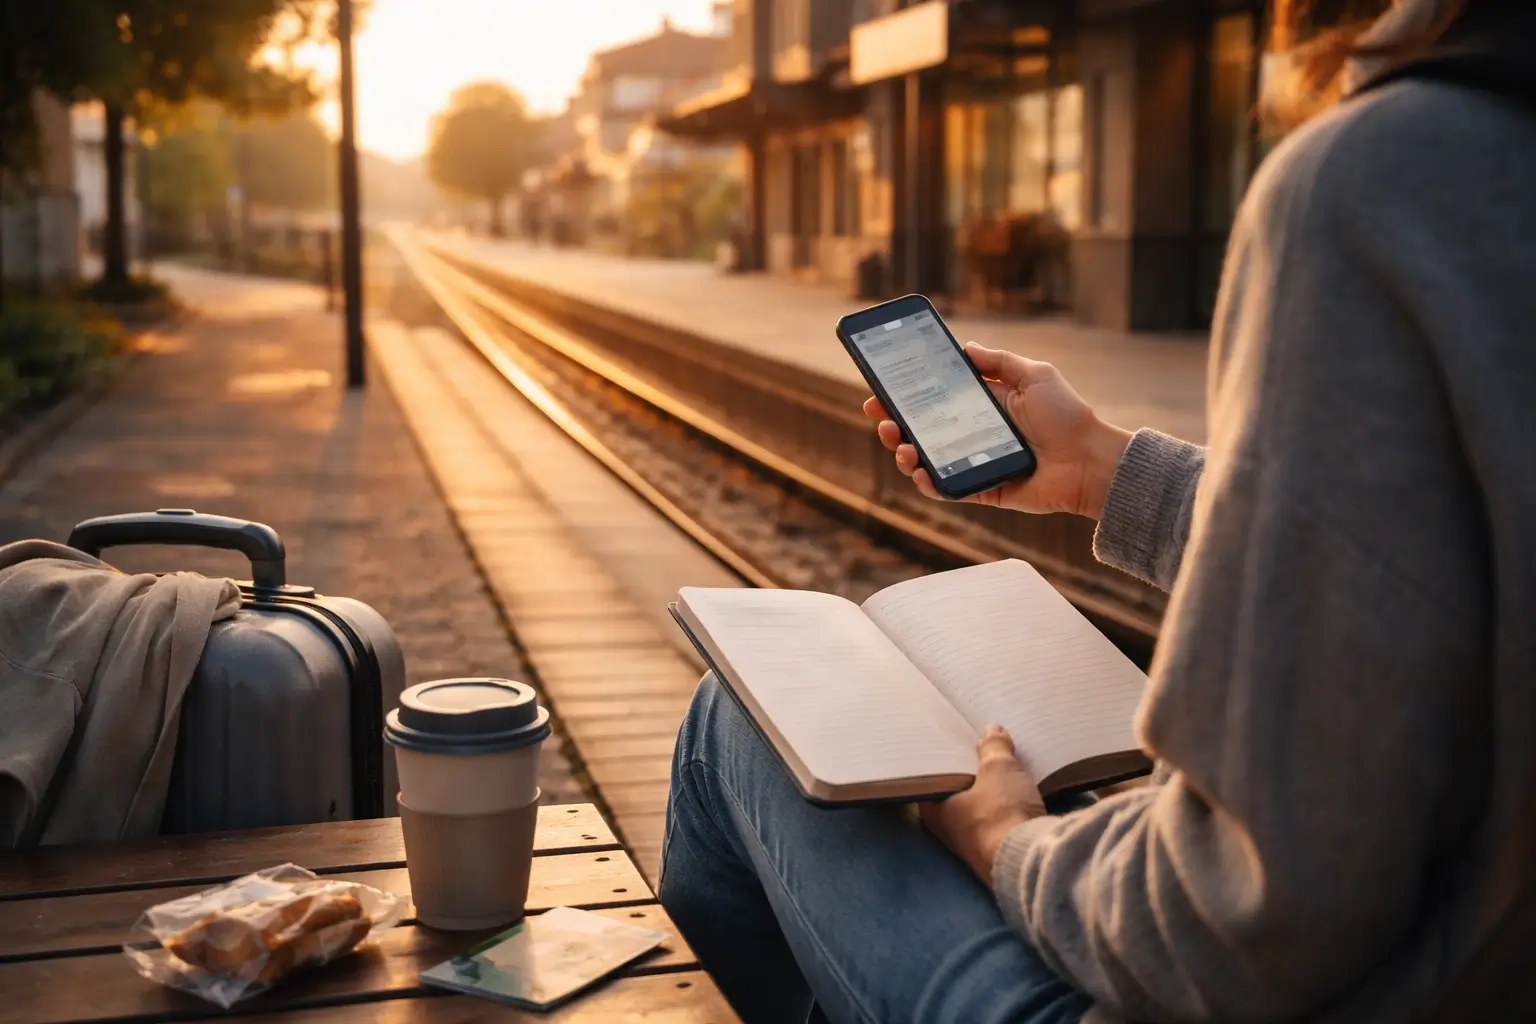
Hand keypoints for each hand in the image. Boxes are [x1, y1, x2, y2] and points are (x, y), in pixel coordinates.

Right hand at [862, 344, 1132, 518]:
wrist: (1090, 460)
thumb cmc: (1067, 416)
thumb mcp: (1034, 375)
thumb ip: (998, 361)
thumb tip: (964, 347)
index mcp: (981, 406)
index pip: (933, 399)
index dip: (904, 395)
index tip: (880, 388)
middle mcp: (972, 434)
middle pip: (921, 430)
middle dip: (894, 424)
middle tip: (882, 418)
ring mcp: (974, 463)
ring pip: (926, 461)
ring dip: (904, 453)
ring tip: (902, 445)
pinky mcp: (982, 489)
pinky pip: (947, 489)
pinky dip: (928, 483)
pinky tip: (920, 471)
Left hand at [920, 726, 1046, 881]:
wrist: (1030, 861)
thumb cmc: (1000, 812)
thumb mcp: (998, 769)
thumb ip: (993, 748)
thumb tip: (991, 730)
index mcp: (933, 810)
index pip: (930, 778)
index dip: (941, 759)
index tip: (951, 742)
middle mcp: (946, 831)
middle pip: (954, 794)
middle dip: (967, 774)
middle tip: (979, 749)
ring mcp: (971, 846)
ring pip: (977, 810)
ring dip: (988, 793)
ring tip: (1000, 767)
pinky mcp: (997, 853)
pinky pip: (997, 823)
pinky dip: (1004, 808)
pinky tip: (1016, 794)